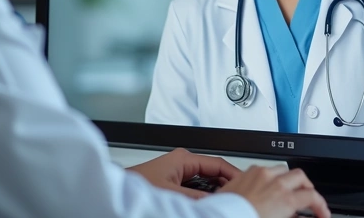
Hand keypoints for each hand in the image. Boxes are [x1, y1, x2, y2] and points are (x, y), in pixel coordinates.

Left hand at [127, 148, 241, 199]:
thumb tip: (217, 202)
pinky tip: (205, 204)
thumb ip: (197, 199)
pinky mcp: (172, 179)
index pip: (218, 163)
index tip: (246, 185)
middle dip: (225, 185)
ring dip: (213, 192)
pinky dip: (202, 195)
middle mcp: (182, 161)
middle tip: (235, 197)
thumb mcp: (173, 194)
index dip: (235, 175)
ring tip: (222, 202)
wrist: (116, 192)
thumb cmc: (138, 185)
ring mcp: (177, 170)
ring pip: (204, 181)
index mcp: (184, 158)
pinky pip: (195, 186)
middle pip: (213, 172)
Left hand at [219, 165, 330, 217]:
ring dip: (288, 180)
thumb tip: (301, 217)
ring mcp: (259, 174)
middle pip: (301, 176)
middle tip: (307, 200)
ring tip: (287, 192)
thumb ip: (293, 217)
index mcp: (285, 198)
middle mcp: (274, 182)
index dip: (322, 207)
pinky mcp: (245, 173)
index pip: (313, 197)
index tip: (322, 214)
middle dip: (307, 188)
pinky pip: (264, 169)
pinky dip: (270, 177)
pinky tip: (267, 188)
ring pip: (282, 169)